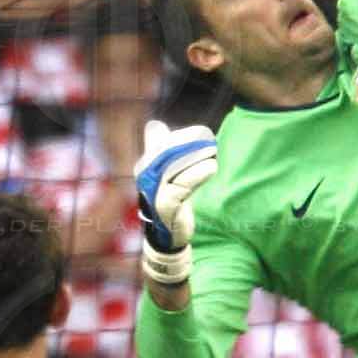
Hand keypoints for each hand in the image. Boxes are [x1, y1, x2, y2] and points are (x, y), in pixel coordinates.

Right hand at [135, 118, 217, 282]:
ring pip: (175, 166)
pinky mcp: (165, 204)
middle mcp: (145, 176)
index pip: (162, 142)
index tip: (203, 133)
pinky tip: (212, 167)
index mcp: (144, 165)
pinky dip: (198, 173)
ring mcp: (153, 190)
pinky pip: (183, 184)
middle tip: (211, 140)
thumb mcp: (163, 173)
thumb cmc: (168, 199)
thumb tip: (155, 124)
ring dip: (197, 157)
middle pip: (168, 152)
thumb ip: (159, 149)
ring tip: (213, 152)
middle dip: (191, 143)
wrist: (167, 233)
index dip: (183, 135)